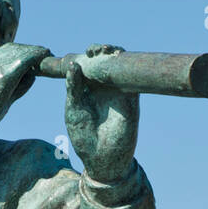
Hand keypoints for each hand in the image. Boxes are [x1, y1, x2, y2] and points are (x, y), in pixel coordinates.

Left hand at [66, 44, 138, 180]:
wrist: (102, 158)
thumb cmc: (84, 136)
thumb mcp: (74, 109)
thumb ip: (74, 87)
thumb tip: (73, 65)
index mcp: (87, 88)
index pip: (89, 65)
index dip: (88, 55)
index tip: (86, 54)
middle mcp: (103, 87)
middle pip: (105, 61)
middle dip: (101, 50)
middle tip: (96, 51)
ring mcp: (118, 91)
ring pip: (120, 66)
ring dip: (116, 54)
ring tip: (108, 51)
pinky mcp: (131, 98)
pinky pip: (134, 78)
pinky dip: (130, 67)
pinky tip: (122, 59)